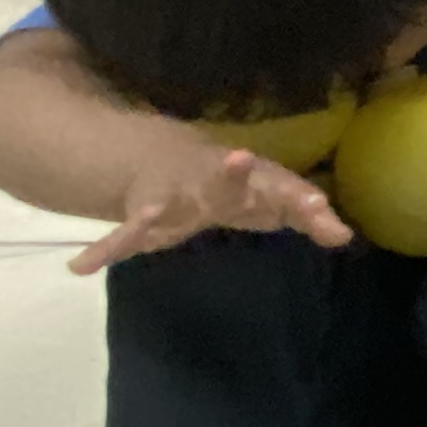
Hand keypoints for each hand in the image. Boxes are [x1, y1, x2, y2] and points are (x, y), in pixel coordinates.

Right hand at [72, 127, 355, 275]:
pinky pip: (122, 236)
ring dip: (160, 210)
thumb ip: (307, 215)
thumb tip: (345, 237)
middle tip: (238, 158)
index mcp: (249, 181)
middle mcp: (212, 184)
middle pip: (226, 183)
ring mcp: (175, 198)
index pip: (280, 187)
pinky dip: (104, 250)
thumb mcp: (273, 198)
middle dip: (232, 174)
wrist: (171, 160)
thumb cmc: (236, 185)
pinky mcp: (143, 217)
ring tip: (148, 214)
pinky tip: (81, 267)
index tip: (318, 205)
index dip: (298, 197)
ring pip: (169, 204)